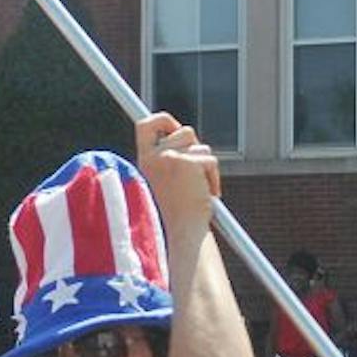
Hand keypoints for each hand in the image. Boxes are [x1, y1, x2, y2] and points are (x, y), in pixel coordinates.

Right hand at [134, 113, 219, 228]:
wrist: (178, 236)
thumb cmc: (173, 216)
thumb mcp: (162, 183)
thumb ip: (167, 160)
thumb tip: (184, 136)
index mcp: (143, 161)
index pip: (146, 125)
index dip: (163, 120)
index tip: (174, 128)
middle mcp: (153, 156)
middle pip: (185, 131)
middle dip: (196, 150)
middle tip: (194, 174)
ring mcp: (170, 158)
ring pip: (201, 147)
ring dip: (205, 167)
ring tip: (196, 190)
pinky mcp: (187, 164)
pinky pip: (210, 161)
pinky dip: (213, 178)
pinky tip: (205, 195)